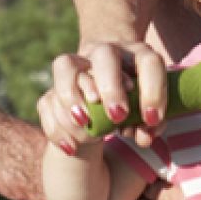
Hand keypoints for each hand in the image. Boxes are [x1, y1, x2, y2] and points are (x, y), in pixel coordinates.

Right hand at [38, 42, 169, 152]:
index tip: (151, 119)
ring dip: (73, 96)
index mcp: (137, 55)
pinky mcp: (57, 86)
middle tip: (117, 116)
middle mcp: (106, 52)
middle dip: (111, 87)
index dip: (153, 91)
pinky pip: (48, 99)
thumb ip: (149, 125)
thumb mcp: (146, 111)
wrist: (106, 85)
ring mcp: (78, 64)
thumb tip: (144, 137)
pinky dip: (57, 126)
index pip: (149, 63)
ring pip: (66, 66)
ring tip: (85, 123)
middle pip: (105, 55)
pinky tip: (71, 147)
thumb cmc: (135, 102)